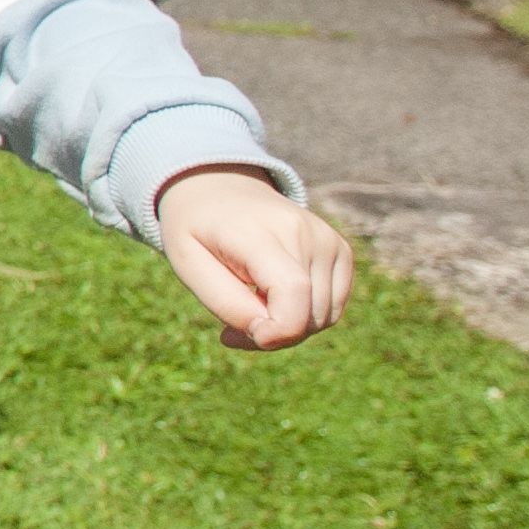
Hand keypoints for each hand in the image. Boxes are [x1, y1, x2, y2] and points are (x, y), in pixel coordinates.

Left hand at [154, 166, 350, 350]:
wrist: (221, 191)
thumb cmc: (198, 231)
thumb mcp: (189, 266)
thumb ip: (226, 303)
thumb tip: (271, 334)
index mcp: (258, 231)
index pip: (292, 291)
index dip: (275, 332)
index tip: (232, 336)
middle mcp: (303, 232)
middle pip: (309, 315)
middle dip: (271, 336)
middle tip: (232, 326)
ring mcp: (327, 239)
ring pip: (323, 318)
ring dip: (288, 328)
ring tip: (252, 306)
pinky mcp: (340, 250)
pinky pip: (332, 309)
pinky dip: (305, 317)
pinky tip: (274, 300)